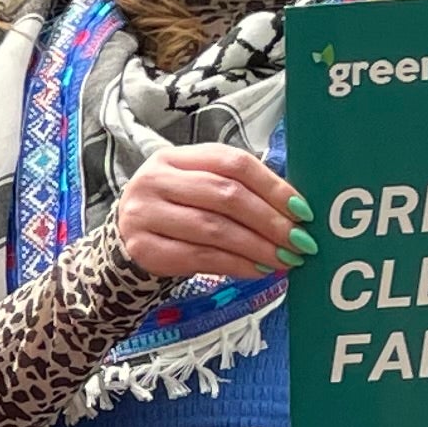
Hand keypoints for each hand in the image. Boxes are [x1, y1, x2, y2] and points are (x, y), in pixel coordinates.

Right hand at [110, 143, 304, 284]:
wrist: (125, 240)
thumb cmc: (174, 211)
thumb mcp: (197, 187)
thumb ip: (236, 189)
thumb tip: (294, 212)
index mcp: (176, 156)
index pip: (234, 163)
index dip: (273, 187)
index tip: (302, 211)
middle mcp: (156, 179)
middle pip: (225, 195)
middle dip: (270, 221)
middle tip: (300, 241)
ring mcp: (145, 214)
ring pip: (214, 229)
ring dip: (257, 247)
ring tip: (285, 259)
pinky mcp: (144, 248)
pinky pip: (199, 257)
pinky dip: (235, 265)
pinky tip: (257, 269)